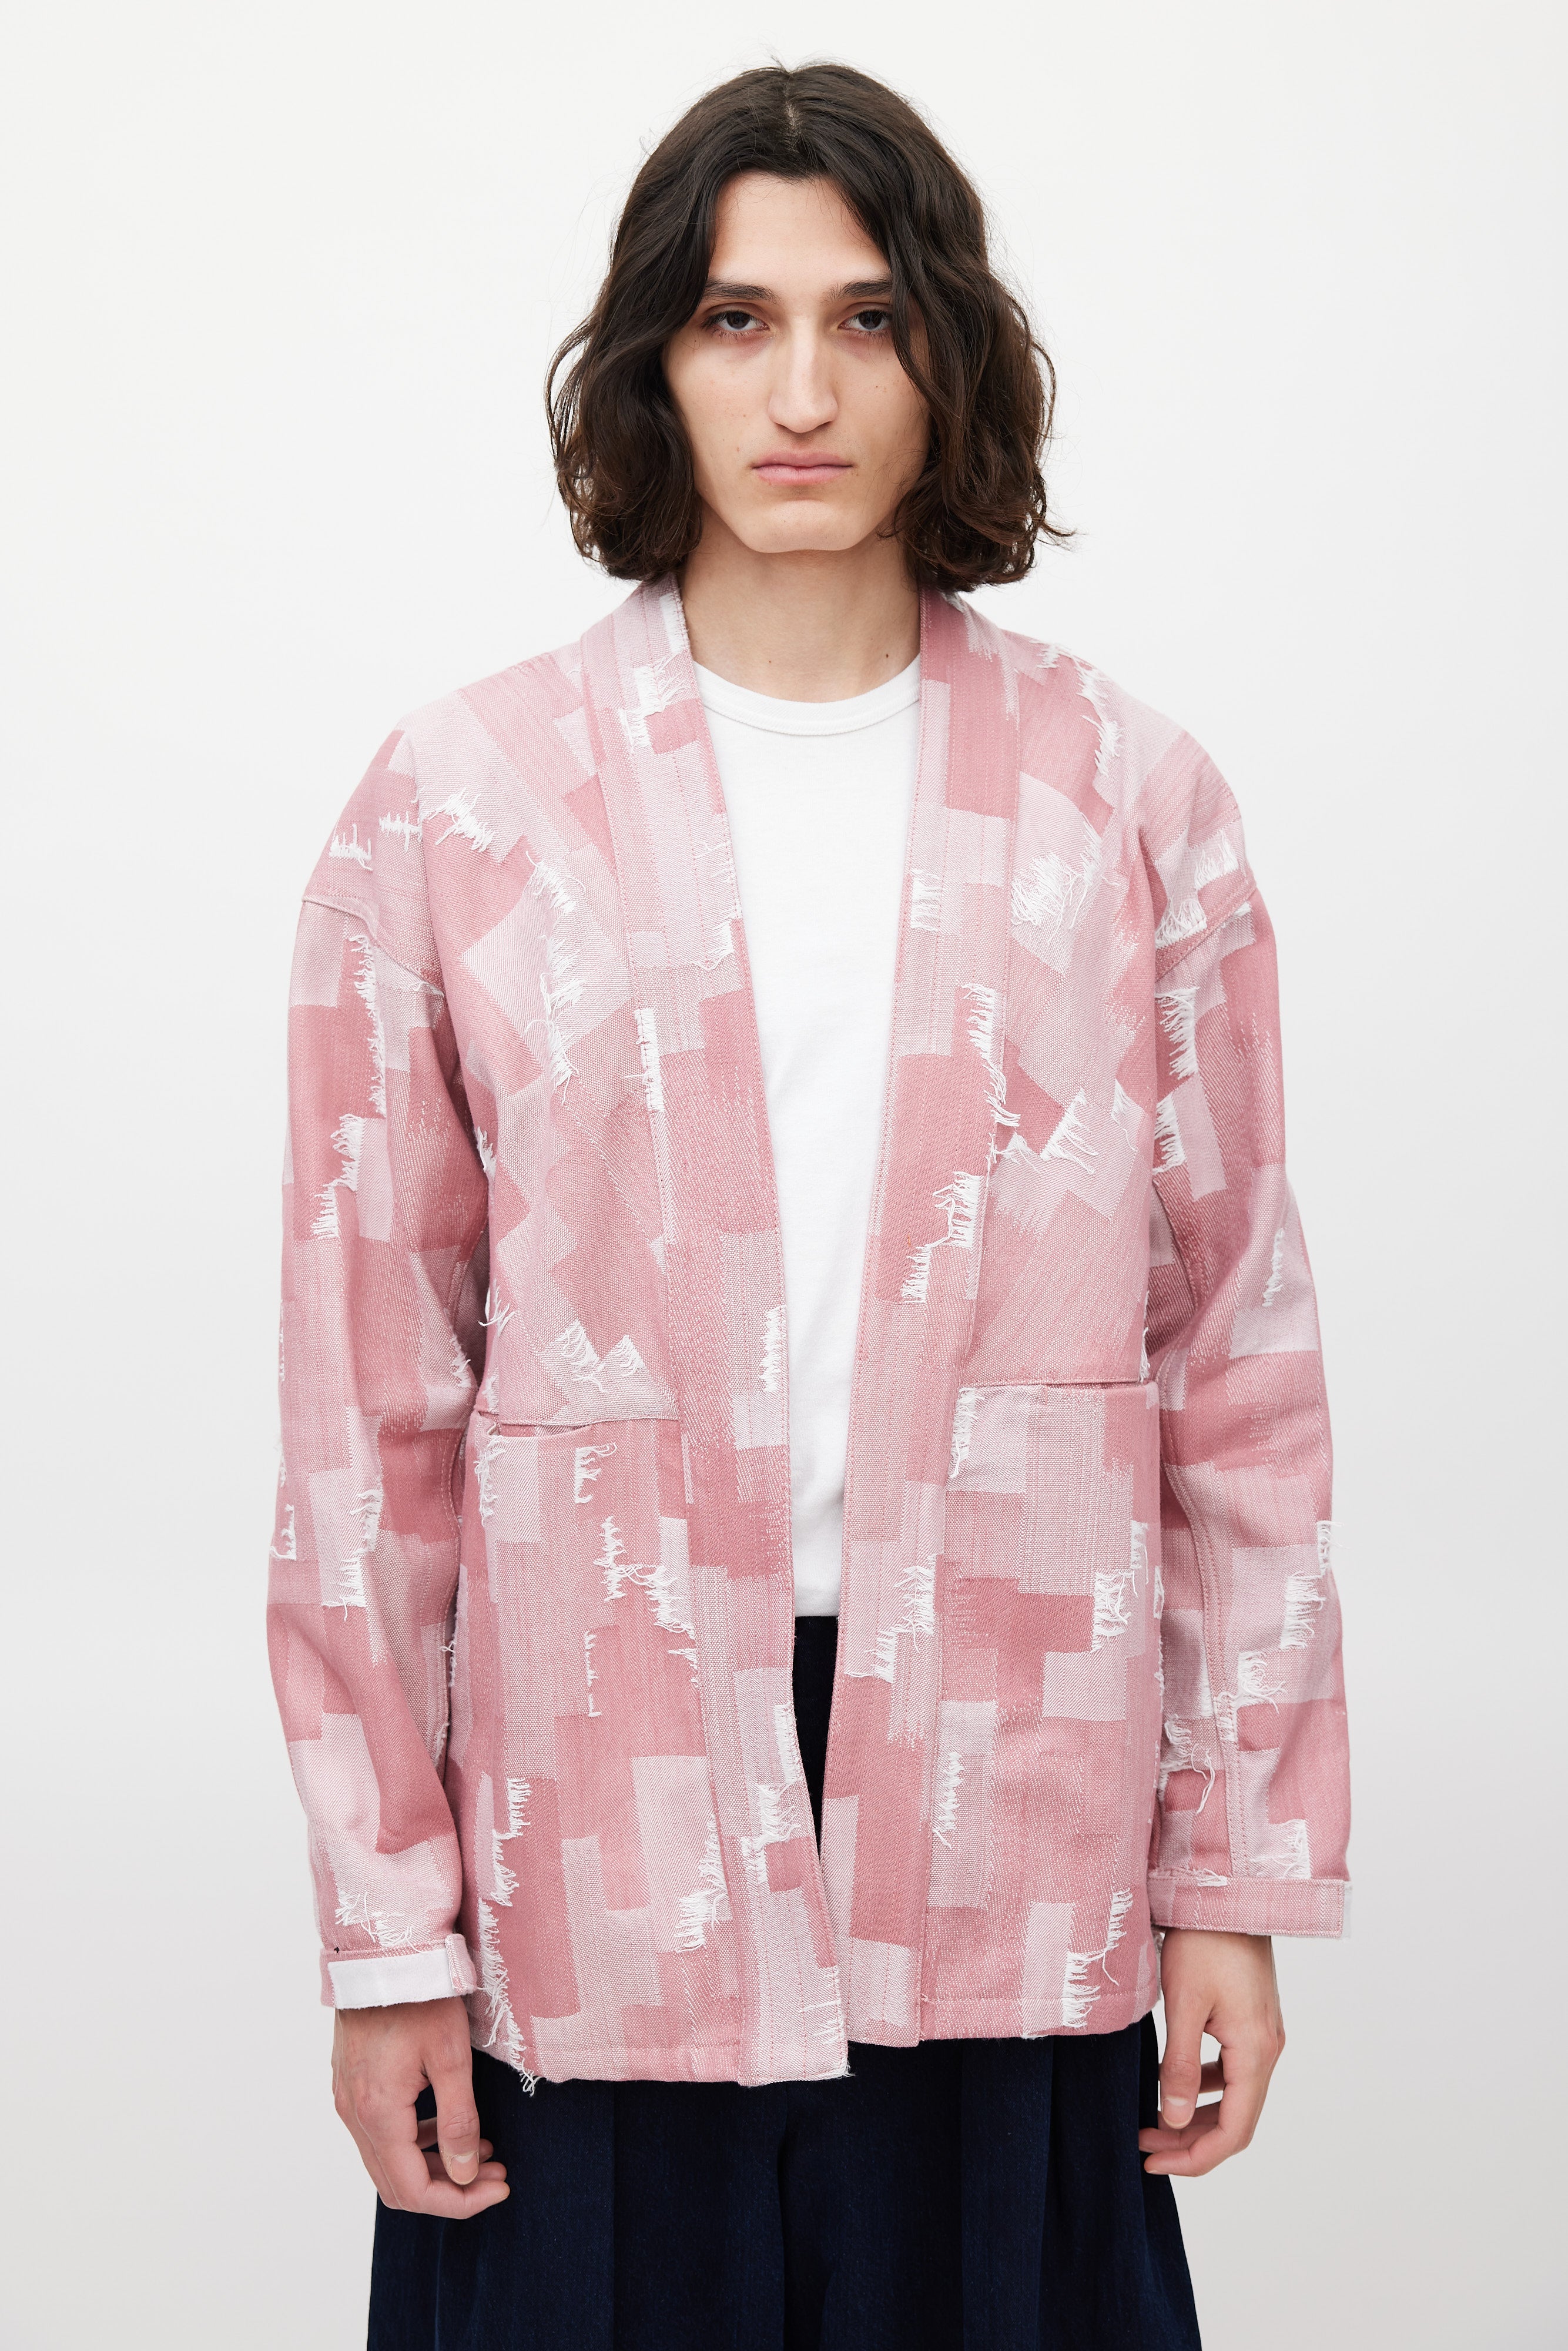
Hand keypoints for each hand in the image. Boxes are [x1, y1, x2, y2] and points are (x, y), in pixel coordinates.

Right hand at [332, 1996, 509, 2216]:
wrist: (382, 1949)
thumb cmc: (420, 1995)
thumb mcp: (451, 2056)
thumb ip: (459, 2121)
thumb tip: (465, 2175)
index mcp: (378, 2113)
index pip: (414, 2191)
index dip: (459, 2202)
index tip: (499, 2189)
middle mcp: (354, 2113)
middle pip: (397, 2184)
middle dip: (450, 2189)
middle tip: (494, 2173)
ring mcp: (348, 2099)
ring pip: (388, 2161)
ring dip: (434, 2166)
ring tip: (483, 2150)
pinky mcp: (352, 2083)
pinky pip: (380, 2134)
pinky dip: (415, 2142)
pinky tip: (449, 2125)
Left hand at [1139, 1930, 1284, 2176]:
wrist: (1228, 1890)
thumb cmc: (1205, 1941)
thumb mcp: (1184, 2004)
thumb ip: (1179, 2066)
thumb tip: (1172, 2120)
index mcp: (1257, 2052)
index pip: (1235, 2131)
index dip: (1195, 2158)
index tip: (1153, 2163)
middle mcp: (1268, 2049)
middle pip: (1236, 2120)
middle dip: (1190, 2141)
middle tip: (1145, 2147)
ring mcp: (1263, 2034)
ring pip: (1235, 2097)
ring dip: (1196, 2116)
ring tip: (1152, 2122)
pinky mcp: (1252, 2020)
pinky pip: (1233, 2070)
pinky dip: (1205, 2087)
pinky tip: (1175, 2083)